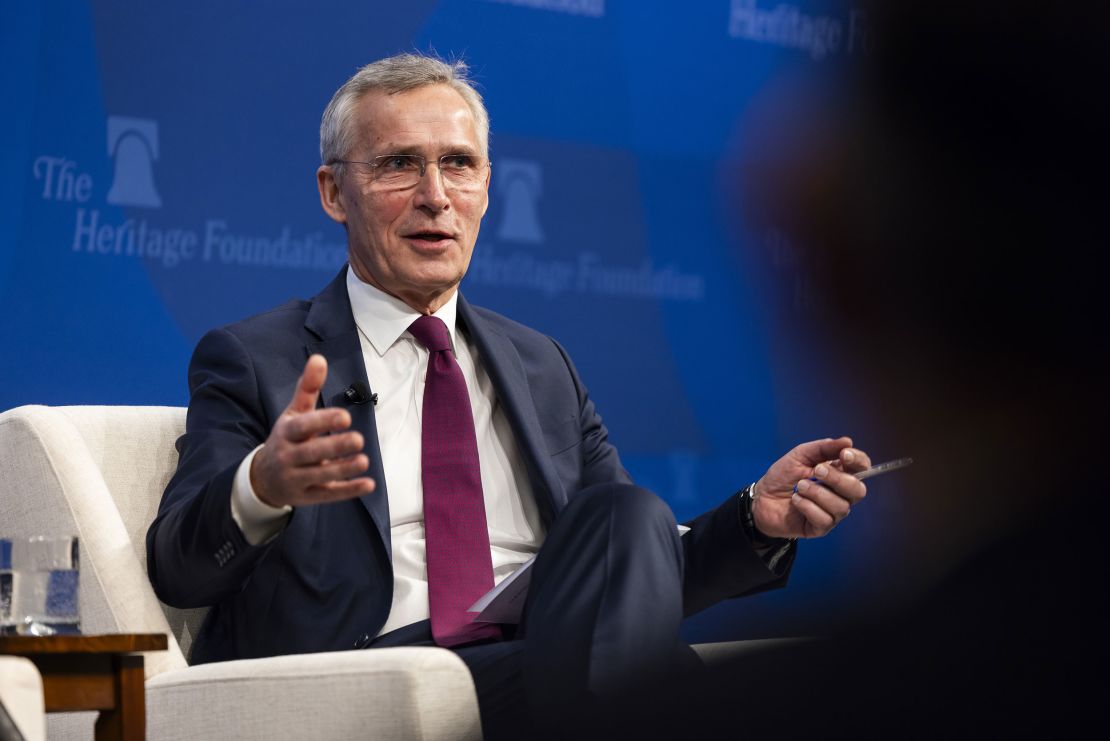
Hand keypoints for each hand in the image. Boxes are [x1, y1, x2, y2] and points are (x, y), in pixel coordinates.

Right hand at [250, 354, 374, 507]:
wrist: (263, 478)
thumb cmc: (287, 438)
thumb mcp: (294, 413)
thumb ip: (308, 388)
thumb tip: (319, 358)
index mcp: (287, 432)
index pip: (303, 426)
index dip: (323, 421)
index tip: (345, 416)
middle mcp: (289, 456)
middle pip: (312, 452)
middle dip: (335, 447)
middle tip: (358, 439)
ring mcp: (297, 478)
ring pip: (321, 475)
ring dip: (343, 469)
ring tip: (364, 460)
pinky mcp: (308, 495)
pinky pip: (329, 494)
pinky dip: (349, 490)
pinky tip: (368, 484)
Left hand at [751, 437, 870, 538]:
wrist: (761, 497)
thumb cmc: (782, 476)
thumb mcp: (800, 456)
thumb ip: (823, 448)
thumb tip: (847, 441)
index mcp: (839, 473)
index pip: (862, 468)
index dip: (859, 461)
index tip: (844, 455)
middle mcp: (841, 494)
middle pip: (858, 490)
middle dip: (838, 479)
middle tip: (816, 471)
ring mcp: (832, 512)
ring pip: (841, 506)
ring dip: (817, 493)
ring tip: (799, 486)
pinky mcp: (821, 528)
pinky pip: (825, 519)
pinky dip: (808, 506)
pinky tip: (795, 500)